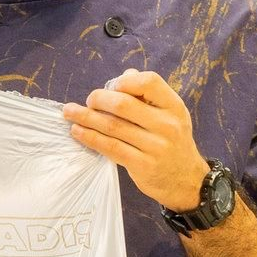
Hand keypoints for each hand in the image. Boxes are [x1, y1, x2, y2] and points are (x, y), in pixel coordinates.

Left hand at [62, 68, 209, 210]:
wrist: (186, 180)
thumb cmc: (173, 142)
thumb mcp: (171, 116)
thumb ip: (149, 95)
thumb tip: (125, 75)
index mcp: (174, 107)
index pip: (149, 82)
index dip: (126, 81)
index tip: (112, 86)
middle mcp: (167, 125)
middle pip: (124, 104)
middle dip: (99, 99)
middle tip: (88, 101)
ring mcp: (155, 147)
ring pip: (113, 127)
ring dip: (86, 118)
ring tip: (70, 113)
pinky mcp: (142, 165)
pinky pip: (110, 147)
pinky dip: (90, 138)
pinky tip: (78, 132)